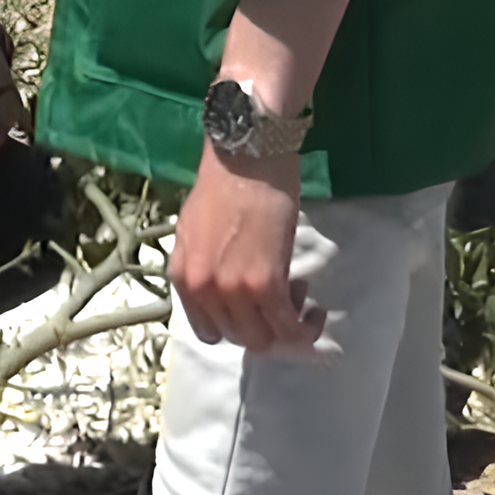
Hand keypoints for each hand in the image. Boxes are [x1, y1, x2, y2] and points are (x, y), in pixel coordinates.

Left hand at [169, 145, 322, 352]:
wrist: (247, 156)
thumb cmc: (224, 184)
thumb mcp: (194, 232)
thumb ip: (203, 266)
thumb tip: (222, 289)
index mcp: (182, 276)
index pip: (208, 330)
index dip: (236, 325)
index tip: (254, 310)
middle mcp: (202, 289)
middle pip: (237, 337)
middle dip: (263, 326)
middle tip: (282, 298)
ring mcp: (232, 289)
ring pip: (263, 339)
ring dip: (285, 328)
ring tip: (298, 297)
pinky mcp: (265, 283)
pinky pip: (287, 325)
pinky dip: (304, 326)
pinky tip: (312, 309)